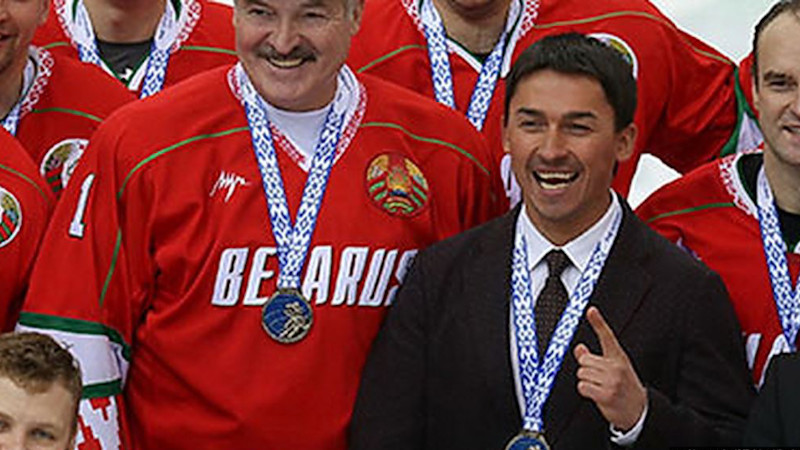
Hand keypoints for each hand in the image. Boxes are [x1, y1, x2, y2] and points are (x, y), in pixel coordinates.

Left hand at [573, 306, 646, 431]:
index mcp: (619, 358)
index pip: (607, 336)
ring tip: (600, 387)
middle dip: (586, 369)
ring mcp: (611, 381)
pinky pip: (582, 386)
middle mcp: (616, 367)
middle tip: (598, 379)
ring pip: (581, 373)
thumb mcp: (615, 369)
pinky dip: (585, 391)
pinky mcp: (606, 394)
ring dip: (586, 381)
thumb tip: (579, 348)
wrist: (640, 412)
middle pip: (584, 360)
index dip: (598, 322)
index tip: (591, 310)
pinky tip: (597, 394)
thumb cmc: (626, 388)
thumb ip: (595, 358)